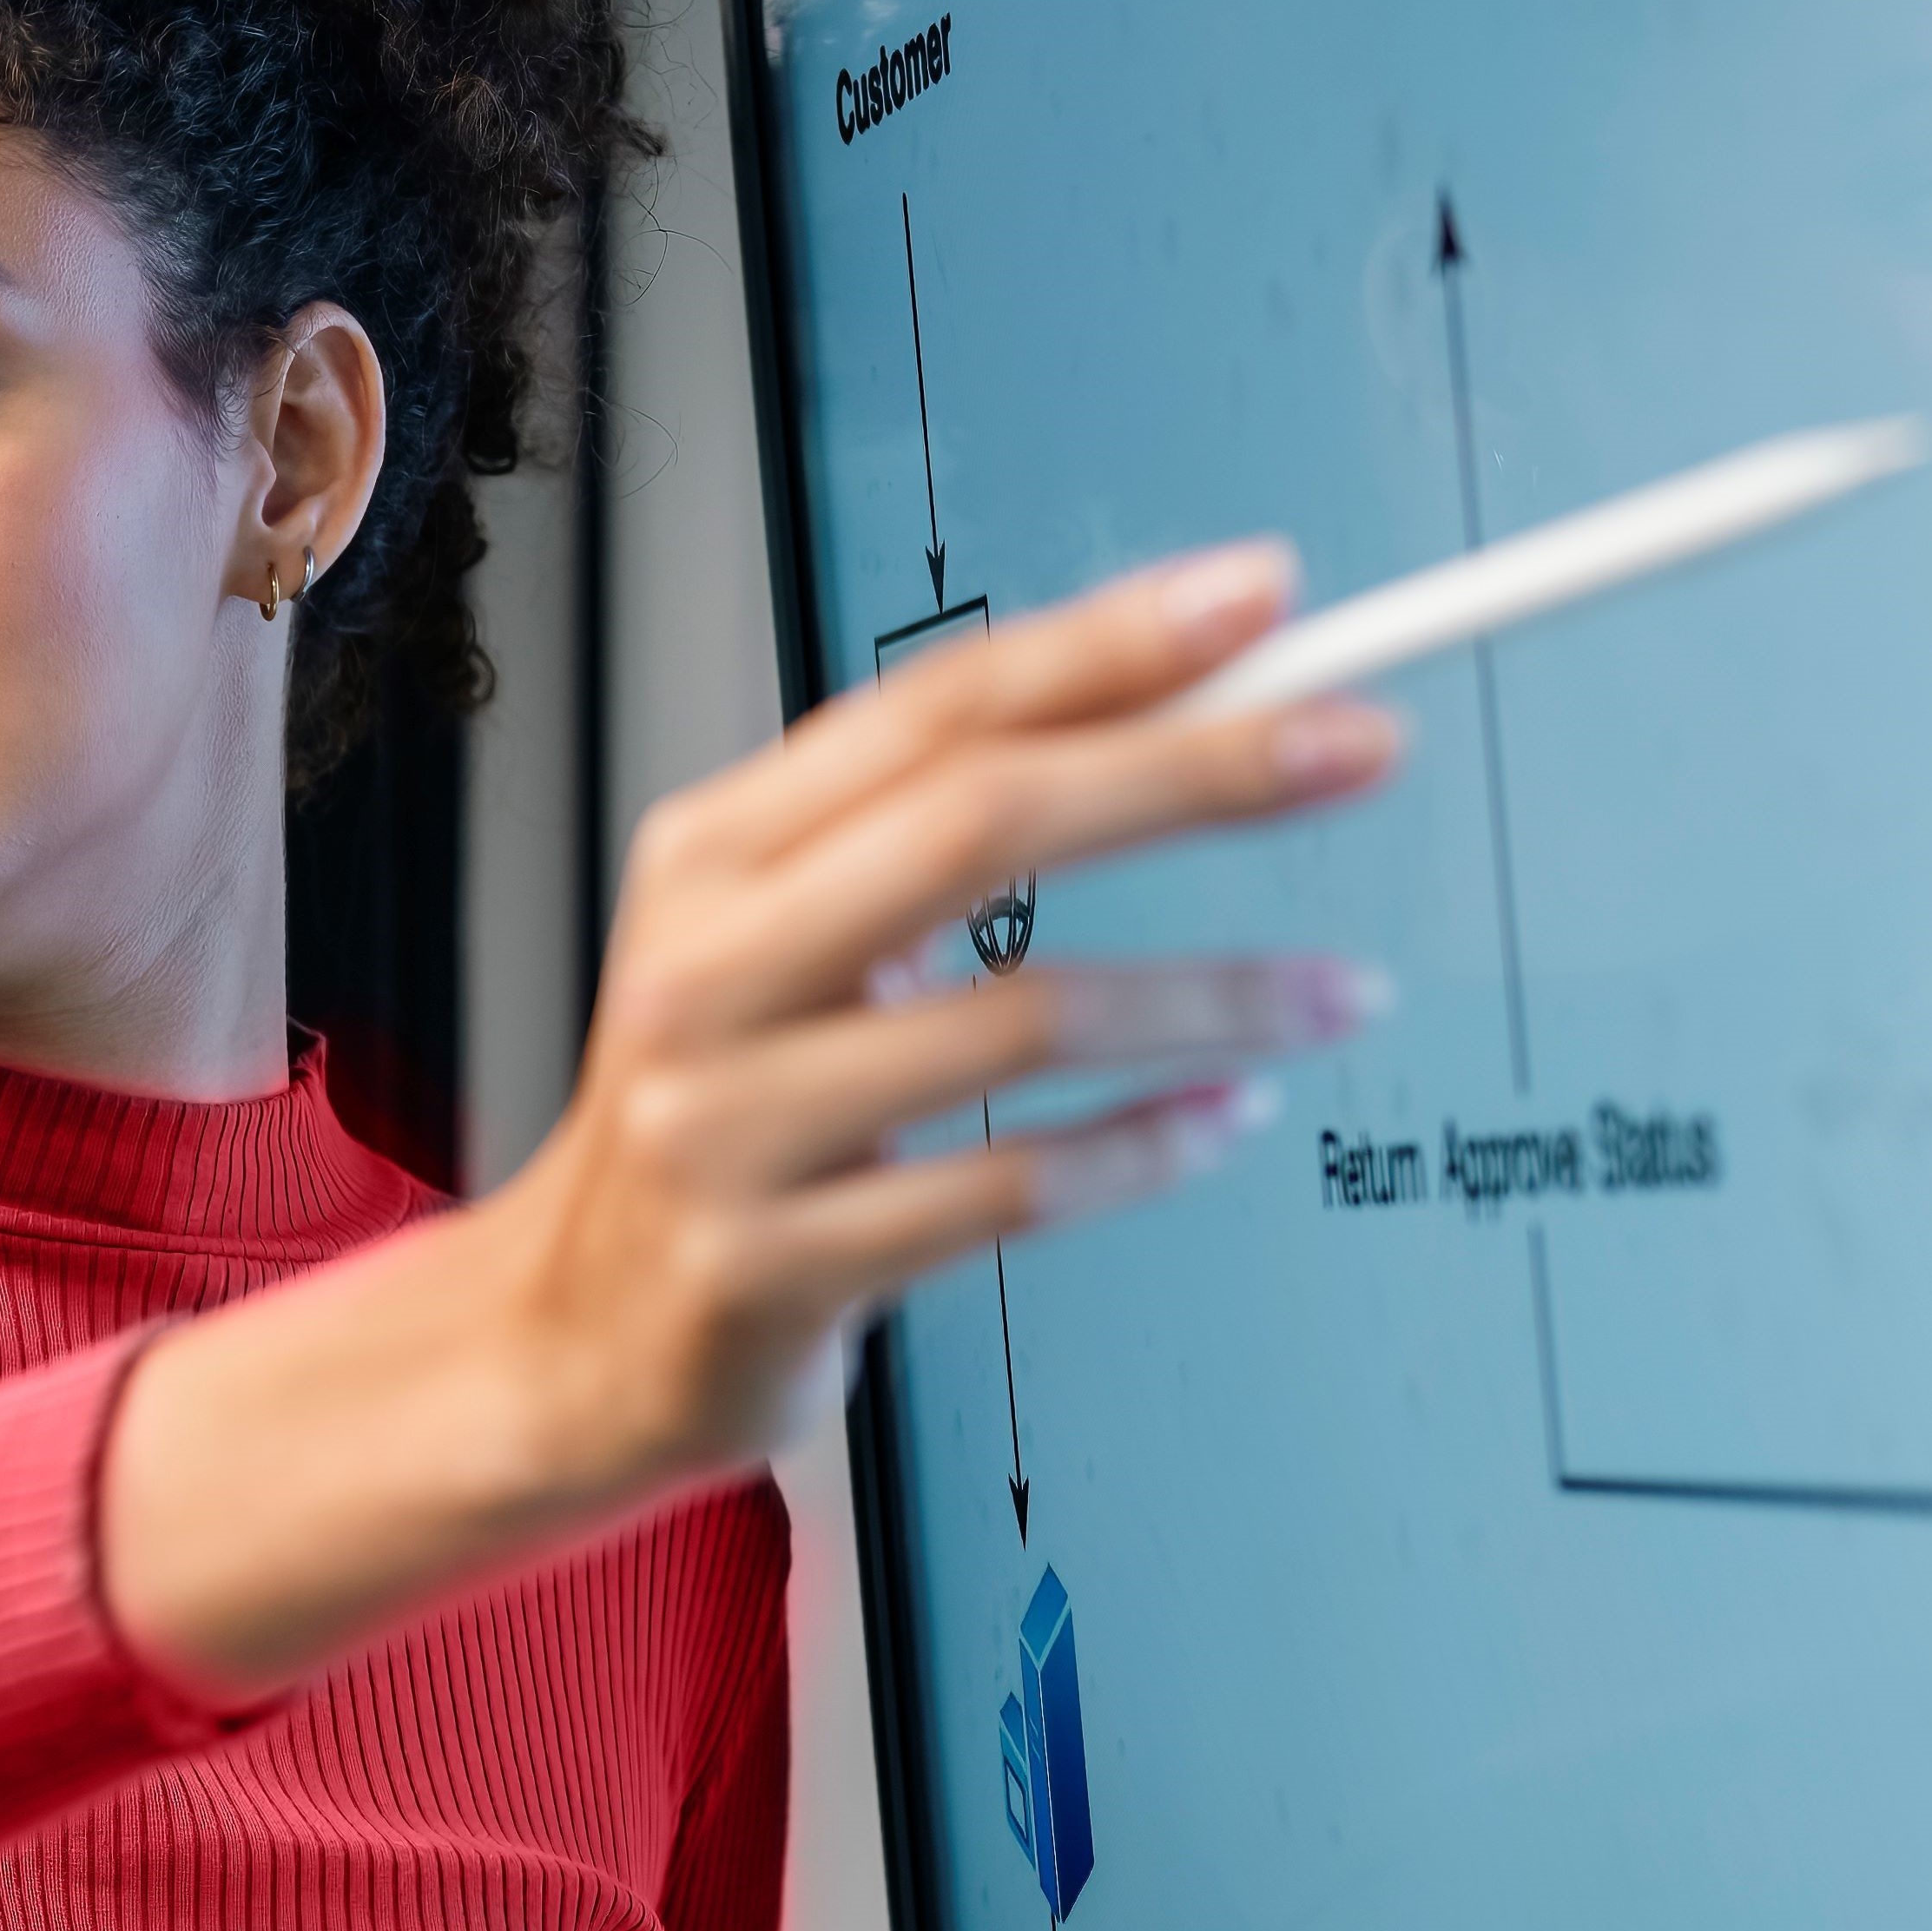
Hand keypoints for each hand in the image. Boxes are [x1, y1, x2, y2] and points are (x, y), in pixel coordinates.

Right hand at [108, 541, 1397, 1694]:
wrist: (575, 1331)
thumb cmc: (725, 1120)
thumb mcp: (785, 946)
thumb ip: (939, 838)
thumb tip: (1186, 717)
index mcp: (714, 854)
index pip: (933, 709)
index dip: (1107, 644)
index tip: (1262, 599)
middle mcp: (708, 967)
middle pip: (980, 822)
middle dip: (1191, 771)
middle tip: (1356, 746)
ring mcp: (726, 1119)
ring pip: (1021, 1017)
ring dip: (1216, 996)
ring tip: (1337, 991)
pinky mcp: (772, 1261)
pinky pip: (1006, 1189)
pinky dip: (1145, 1148)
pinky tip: (1226, 1116)